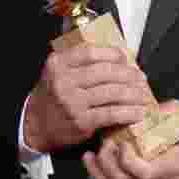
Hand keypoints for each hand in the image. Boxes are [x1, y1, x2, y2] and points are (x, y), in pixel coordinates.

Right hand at [24, 45, 156, 152]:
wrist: (35, 125)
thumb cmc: (52, 96)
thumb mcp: (58, 71)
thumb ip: (79, 62)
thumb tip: (116, 55)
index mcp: (58, 64)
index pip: (91, 53)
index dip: (113, 54)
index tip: (126, 58)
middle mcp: (64, 81)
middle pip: (106, 72)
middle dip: (129, 74)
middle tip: (141, 77)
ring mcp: (72, 102)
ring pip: (112, 92)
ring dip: (133, 93)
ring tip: (143, 94)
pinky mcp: (81, 121)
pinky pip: (111, 113)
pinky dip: (128, 112)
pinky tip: (138, 111)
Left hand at [82, 99, 178, 178]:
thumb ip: (177, 110)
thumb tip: (150, 104)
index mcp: (174, 168)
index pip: (141, 172)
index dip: (124, 159)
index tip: (121, 142)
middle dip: (104, 164)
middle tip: (101, 145)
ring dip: (99, 176)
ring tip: (91, 157)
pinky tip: (99, 172)